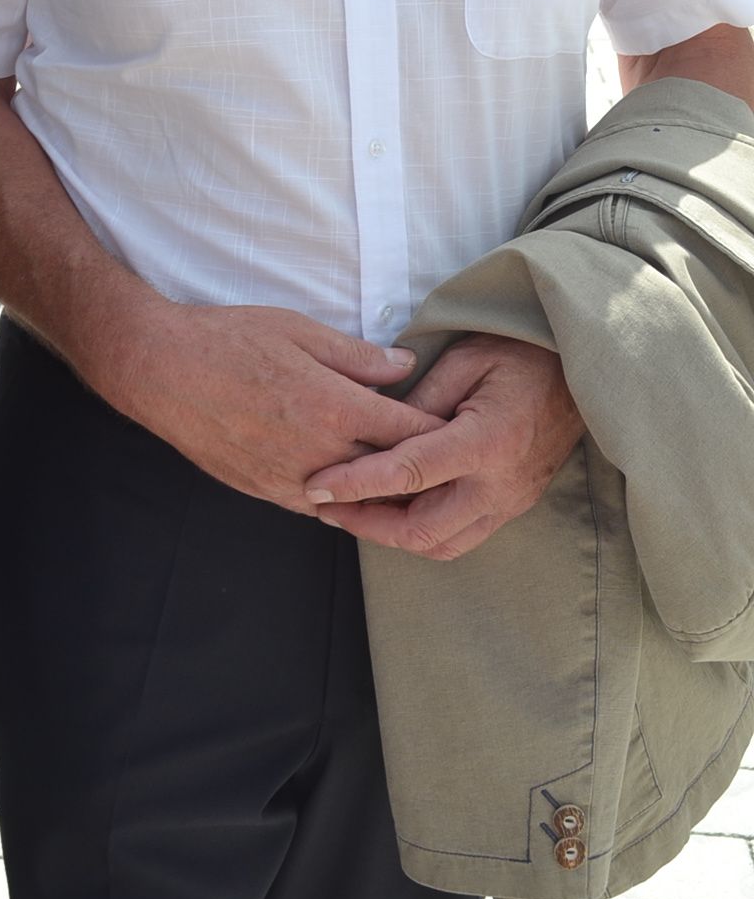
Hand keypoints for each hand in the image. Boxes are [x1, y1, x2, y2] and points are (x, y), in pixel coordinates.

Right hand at [89, 300, 444, 514]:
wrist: (161, 371)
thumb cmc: (229, 340)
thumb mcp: (299, 330)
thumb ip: (358, 356)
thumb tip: (405, 365)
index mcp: (336, 407)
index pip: (411, 431)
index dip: (442, 431)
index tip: (464, 428)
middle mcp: (321, 452)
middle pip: (393, 474)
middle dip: (422, 468)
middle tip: (450, 463)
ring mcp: (293, 479)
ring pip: (359, 501)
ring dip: (384, 493)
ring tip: (410, 484)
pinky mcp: (266, 492)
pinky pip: (320, 507)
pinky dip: (343, 501)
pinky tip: (353, 490)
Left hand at [301, 336, 582, 559]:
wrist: (581, 372)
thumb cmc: (520, 354)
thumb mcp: (464, 358)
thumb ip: (419, 396)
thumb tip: (374, 427)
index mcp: (486, 442)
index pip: (409, 474)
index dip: (356, 484)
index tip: (316, 488)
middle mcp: (499, 484)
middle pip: (422, 530)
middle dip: (367, 525)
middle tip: (326, 507)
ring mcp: (510, 502)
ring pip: (441, 544)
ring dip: (392, 535)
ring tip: (353, 511)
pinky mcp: (513, 507)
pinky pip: (461, 537)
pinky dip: (421, 532)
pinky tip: (394, 510)